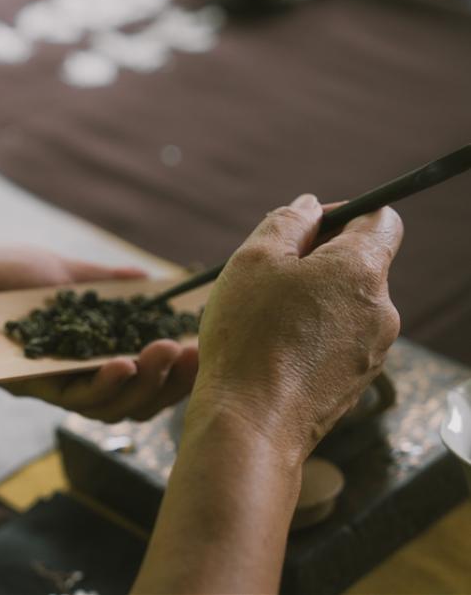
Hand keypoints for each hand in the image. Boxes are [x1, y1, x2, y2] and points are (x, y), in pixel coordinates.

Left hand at [0, 245, 197, 420]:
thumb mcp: (62, 273)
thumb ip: (104, 282)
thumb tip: (151, 279)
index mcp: (90, 352)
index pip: (144, 370)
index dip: (176, 365)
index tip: (204, 343)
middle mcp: (76, 376)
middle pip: (135, 396)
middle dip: (169, 380)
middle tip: (192, 354)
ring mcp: (51, 385)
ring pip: (109, 405)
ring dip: (143, 383)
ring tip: (165, 354)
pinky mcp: (25, 386)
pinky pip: (70, 396)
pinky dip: (101, 383)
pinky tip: (124, 364)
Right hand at [189, 194, 402, 461]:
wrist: (251, 424)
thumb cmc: (249, 337)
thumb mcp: (255, 260)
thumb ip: (287, 221)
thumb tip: (310, 206)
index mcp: (362, 271)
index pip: (381, 219)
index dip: (344, 213)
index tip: (306, 228)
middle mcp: (381, 311)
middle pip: (359, 264)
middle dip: (317, 260)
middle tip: (270, 277)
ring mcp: (373, 351)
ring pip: (346, 304)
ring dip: (312, 299)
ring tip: (266, 318)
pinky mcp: (357, 380)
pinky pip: (340, 339)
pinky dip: (313, 333)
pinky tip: (276, 348)